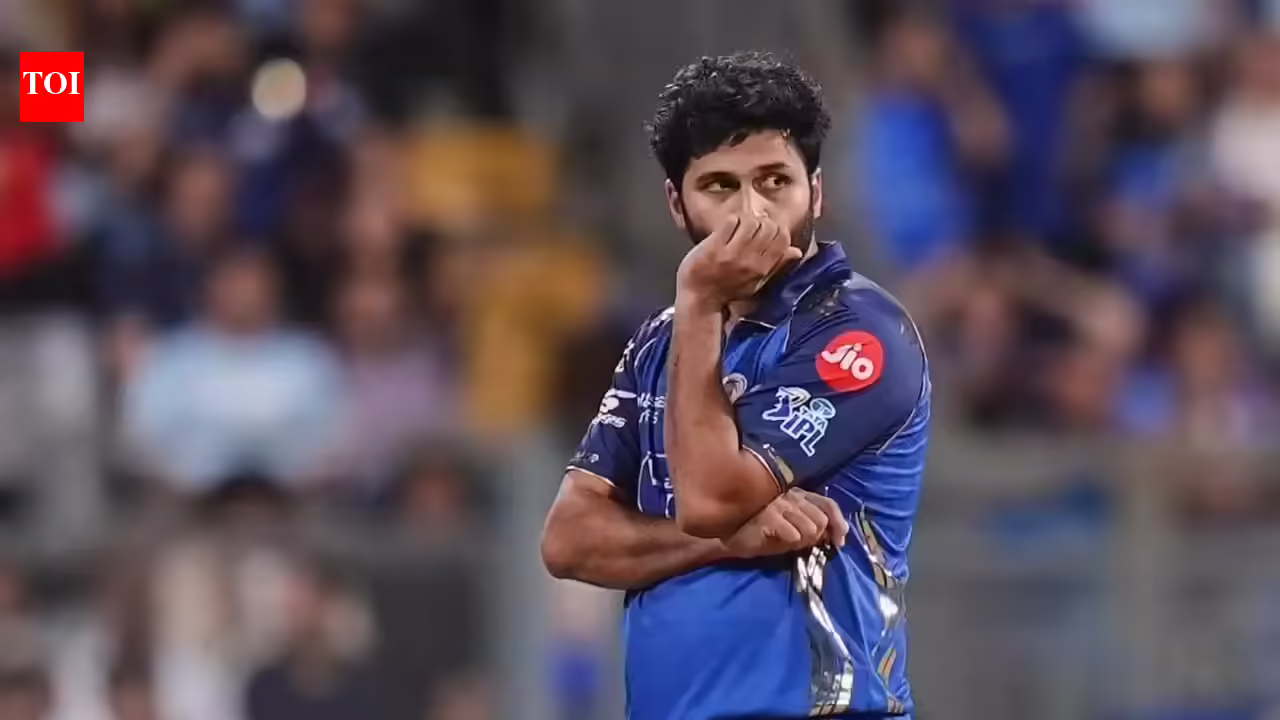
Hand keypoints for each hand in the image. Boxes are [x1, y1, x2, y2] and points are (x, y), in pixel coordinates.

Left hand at [675, 214, 802, 310]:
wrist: (700, 299)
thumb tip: (796, 251)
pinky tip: (728, 227)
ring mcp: (731, 253)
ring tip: (740, 225)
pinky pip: (731, 222)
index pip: (782, 238)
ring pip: (751, 221)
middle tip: (752, 226)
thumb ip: (777, 265)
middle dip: (762, 221)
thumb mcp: (757, 282)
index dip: (777, 228)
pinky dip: (731, 220)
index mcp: (763, 268)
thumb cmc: (728, 291)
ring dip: (746, 219)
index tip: (768, 229)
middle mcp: (750, 260)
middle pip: (768, 227)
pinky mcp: (714, 247)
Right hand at [722, 488, 848, 558]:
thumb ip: (815, 529)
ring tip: (788, 541)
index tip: (839, 542)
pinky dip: (791, 540)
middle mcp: (790, 495)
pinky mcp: (767, 516)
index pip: (828, 505)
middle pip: (821, 518)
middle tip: (803, 542)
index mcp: (799, 495)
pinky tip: (780, 540)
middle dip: (817, 535)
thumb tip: (836, 536)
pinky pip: (793, 533)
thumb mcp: (795, 531)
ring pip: (810, 526)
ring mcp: (778, 503)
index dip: (839, 523)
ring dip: (803, 539)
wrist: (732, 538)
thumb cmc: (765, 534)